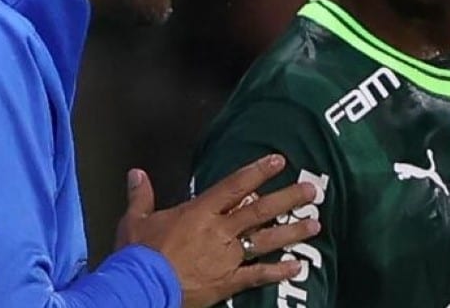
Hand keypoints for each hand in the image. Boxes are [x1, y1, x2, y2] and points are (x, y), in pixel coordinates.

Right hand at [115, 155, 320, 307]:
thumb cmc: (138, 254)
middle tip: (312, 190)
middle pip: (259, 210)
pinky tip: (297, 266)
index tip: (279, 161)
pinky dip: (278, 271)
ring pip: (265, 240)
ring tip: (315, 224)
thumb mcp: (135, 220)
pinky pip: (257, 275)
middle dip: (287, 199)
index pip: (234, 186)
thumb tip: (136, 173)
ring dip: (291, 231)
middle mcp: (219, 231)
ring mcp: (226, 257)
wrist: (141, 288)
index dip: (258, 172)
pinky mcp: (227, 282)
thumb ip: (141, 195)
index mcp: (199, 212)